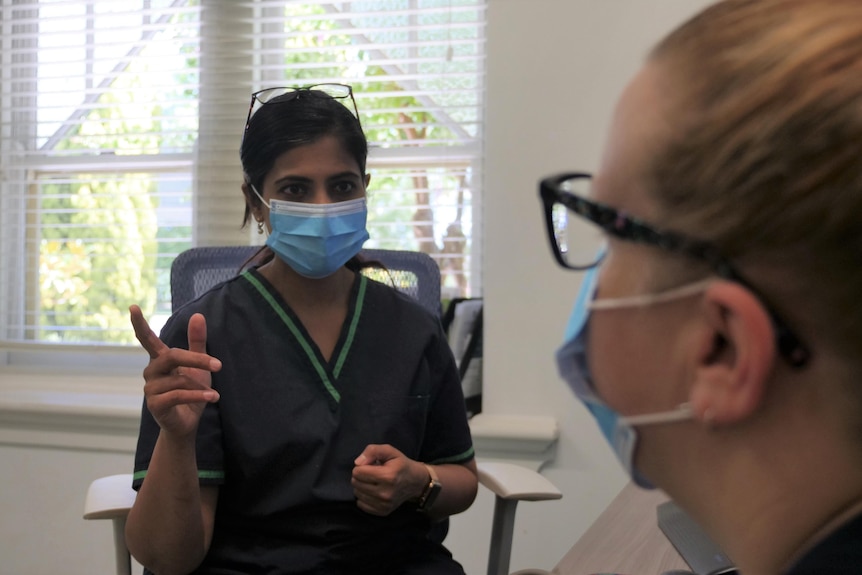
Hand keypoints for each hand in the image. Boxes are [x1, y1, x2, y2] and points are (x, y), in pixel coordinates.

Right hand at [130, 305, 221, 438]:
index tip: (133, 306)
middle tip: (219, 365)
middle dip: (196, 359)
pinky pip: (178, 395)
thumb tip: (198, 315)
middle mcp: (152, 372)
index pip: (147, 339)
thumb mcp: (198, 364)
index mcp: (160, 360)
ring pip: (179, 379)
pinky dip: (197, 396)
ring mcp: (151, 389)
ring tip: (213, 394)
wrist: (188, 422)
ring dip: (199, 386)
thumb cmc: (191, 390)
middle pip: (171, 356)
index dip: (140, 324)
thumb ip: (197, 342)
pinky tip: (212, 397)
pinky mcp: (155, 405)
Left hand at [351, 444, 426, 515]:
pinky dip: (364, 497)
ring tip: (373, 482)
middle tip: (372, 474)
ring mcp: (384, 504)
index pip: (358, 472)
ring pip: (357, 494)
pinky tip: (373, 491)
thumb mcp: (389, 450)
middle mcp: (385, 493)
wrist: (416, 481)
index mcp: (387, 476)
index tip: (371, 466)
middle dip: (361, 476)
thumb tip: (357, 463)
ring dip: (362, 486)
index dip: (362, 466)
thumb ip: (372, 451)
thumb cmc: (401, 464)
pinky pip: (361, 505)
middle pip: (356, 483)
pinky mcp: (383, 512)